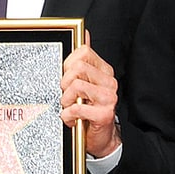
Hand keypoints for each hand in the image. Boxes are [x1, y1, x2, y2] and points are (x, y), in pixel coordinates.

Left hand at [59, 31, 119, 157]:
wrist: (101, 139)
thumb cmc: (89, 110)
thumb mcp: (85, 82)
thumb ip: (84, 59)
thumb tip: (85, 34)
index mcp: (104, 71)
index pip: (82, 53)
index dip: (68, 65)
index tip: (67, 79)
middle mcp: (109, 82)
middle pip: (77, 68)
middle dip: (64, 83)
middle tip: (67, 96)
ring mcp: (109, 98)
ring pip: (76, 86)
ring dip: (66, 101)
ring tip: (69, 108)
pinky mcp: (105, 114)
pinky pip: (77, 108)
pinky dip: (68, 116)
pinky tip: (72, 119)